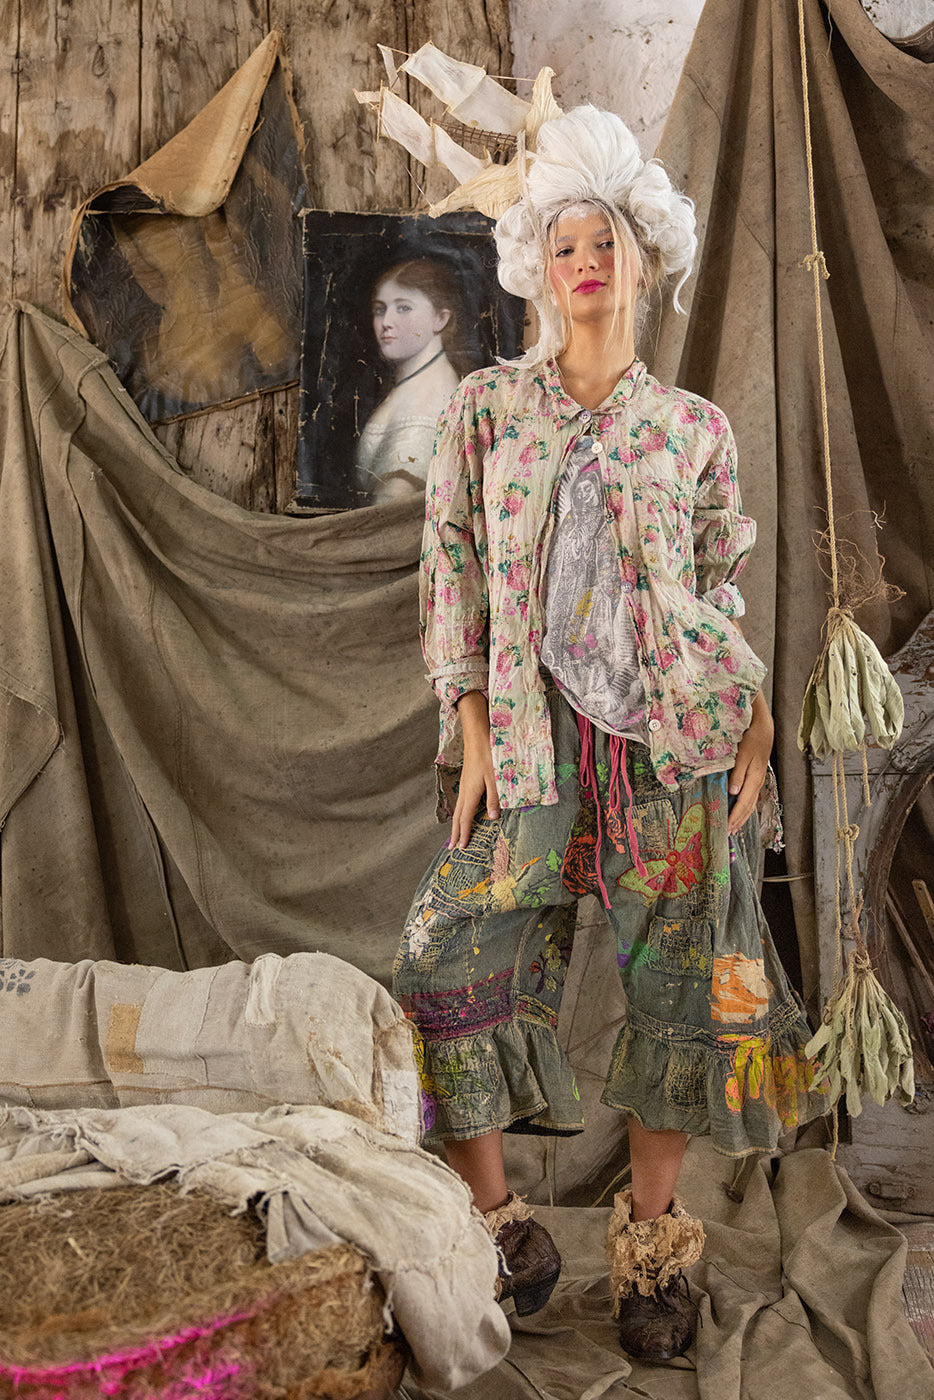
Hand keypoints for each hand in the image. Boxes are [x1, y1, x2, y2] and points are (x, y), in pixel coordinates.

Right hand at [450, 691, 499, 849]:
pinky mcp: (467, 781)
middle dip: (455, 833)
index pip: (465, 819)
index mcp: (471, 793)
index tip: (461, 848)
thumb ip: (495, 799)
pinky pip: (461, 802)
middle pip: (458, 816)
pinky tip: (463, 813)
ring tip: (455, 835)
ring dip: (456, 824)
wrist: (478, 736)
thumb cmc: (488, 755)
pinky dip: (460, 813)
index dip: (464, 834)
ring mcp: (464, 786)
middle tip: (451, 848)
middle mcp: (465, 791)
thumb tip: (492, 819)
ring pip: (458, 809)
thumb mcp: (495, 778)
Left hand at [728, 692, 773, 834]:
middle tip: (727, 833)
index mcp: (754, 777)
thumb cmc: (750, 738)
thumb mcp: (743, 754)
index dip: (735, 816)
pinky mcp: (757, 776)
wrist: (763, 727)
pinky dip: (746, 807)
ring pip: (752, 803)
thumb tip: (734, 792)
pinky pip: (752, 797)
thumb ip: (738, 773)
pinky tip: (741, 812)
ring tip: (734, 828)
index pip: (744, 802)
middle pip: (748, 806)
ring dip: (742, 816)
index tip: (727, 827)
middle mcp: (757, 781)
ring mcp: (758, 779)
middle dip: (738, 820)